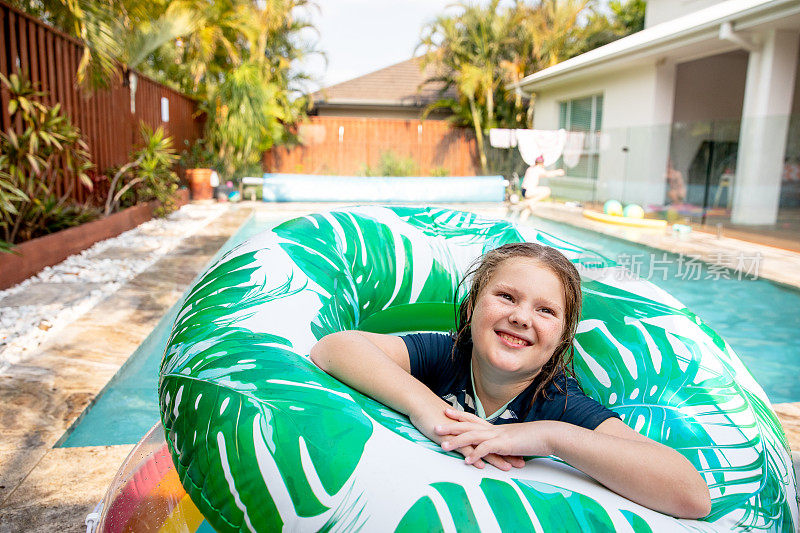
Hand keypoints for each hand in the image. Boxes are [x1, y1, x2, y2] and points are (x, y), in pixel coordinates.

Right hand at [410, 407, 524, 470]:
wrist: (420, 403)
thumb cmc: (432, 413)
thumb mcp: (450, 424)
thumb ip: (460, 432)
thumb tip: (466, 440)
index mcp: (470, 427)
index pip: (492, 439)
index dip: (505, 447)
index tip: (518, 454)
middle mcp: (468, 430)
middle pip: (491, 443)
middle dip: (507, 453)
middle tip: (522, 462)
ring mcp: (460, 434)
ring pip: (481, 447)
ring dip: (495, 458)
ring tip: (508, 467)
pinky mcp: (449, 437)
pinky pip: (463, 448)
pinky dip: (472, 456)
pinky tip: (481, 465)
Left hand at [435, 409, 551, 464]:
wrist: (547, 436)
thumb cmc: (532, 438)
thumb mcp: (513, 439)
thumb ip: (502, 441)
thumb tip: (495, 445)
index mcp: (495, 427)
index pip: (473, 419)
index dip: (459, 415)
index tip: (446, 411)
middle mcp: (494, 429)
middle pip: (468, 426)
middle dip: (450, 426)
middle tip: (434, 426)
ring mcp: (498, 436)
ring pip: (473, 437)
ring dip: (457, 441)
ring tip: (443, 445)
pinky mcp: (505, 445)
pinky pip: (487, 449)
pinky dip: (476, 454)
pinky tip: (467, 461)